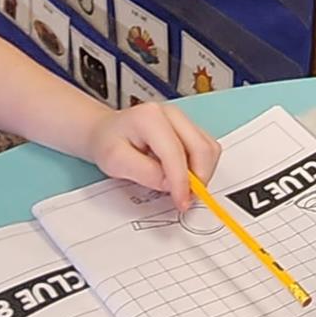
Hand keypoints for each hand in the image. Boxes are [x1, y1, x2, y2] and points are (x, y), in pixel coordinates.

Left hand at [86, 102, 219, 209]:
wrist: (106, 131)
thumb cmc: (108, 143)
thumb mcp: (115, 162)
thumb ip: (144, 173)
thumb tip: (170, 184)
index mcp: (150, 118)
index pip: (175, 152)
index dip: (181, 182)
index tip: (181, 202)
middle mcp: (172, 114)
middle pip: (202, 148)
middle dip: (199, 179)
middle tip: (185, 200)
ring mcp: (183, 119)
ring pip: (209, 148)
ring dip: (202, 173)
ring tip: (183, 188)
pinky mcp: (189, 128)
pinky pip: (207, 149)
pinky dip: (202, 167)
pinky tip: (185, 176)